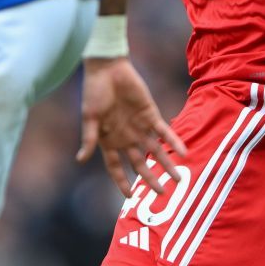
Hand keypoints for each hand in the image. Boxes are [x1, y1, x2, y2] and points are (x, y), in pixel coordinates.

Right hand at [79, 57, 186, 192]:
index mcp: (108, 140)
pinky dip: (174, 142)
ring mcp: (139, 127)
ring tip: (178, 179)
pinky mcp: (151, 114)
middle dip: (150, 179)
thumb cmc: (94, 92)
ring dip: (166, 165)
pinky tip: (183, 152)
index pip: (116, 167)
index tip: (130, 197)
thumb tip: (80, 159)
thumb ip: (89, 138)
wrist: (107, 68)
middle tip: (162, 194)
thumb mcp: (90, 117)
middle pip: (140, 163)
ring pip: (155, 151)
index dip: (122, 182)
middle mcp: (125, 137)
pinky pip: (165, 132)